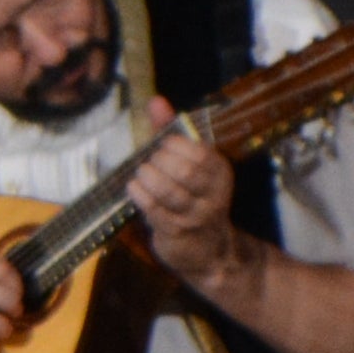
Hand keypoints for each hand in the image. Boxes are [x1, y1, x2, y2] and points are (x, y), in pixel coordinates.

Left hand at [115, 104, 254, 300]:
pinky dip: (139, 194)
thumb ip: (170, 131)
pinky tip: (133, 187)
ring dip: (148, 177)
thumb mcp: (188, 164)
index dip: (175, 145)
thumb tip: (155, 100)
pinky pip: (154, 209)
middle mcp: (214, 194)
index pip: (200, 152)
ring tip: (141, 172)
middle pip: (186, 170)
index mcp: (220, 173)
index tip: (162, 145)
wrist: (209, 252)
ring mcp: (196, 215)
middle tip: (150, 161)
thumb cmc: (191, 198)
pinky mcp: (176, 232)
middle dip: (161, 161)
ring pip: (170, 191)